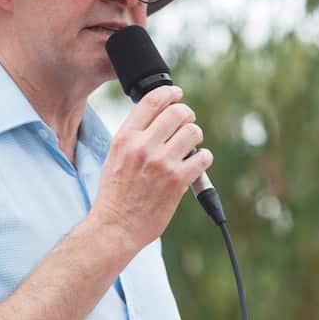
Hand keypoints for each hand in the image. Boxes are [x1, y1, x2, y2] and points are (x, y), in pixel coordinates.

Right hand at [89, 85, 211, 251]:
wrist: (116, 227)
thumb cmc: (115, 195)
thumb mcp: (114, 157)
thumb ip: (133, 137)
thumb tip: (156, 119)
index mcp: (125, 138)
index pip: (152, 101)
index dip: (169, 92)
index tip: (177, 94)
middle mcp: (143, 146)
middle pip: (177, 112)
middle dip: (187, 115)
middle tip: (187, 124)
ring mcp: (162, 163)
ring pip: (193, 132)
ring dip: (195, 137)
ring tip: (190, 147)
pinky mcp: (178, 181)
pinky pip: (203, 157)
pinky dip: (203, 158)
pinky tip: (196, 164)